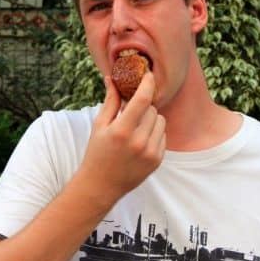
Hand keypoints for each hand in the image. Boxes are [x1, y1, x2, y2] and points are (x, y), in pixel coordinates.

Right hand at [79, 72, 165, 204]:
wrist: (101, 185)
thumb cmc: (97, 152)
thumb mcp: (99, 126)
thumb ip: (110, 101)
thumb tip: (112, 79)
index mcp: (121, 131)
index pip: (142, 100)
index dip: (147, 84)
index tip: (149, 75)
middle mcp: (138, 142)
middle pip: (152, 109)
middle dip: (143, 107)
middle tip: (130, 113)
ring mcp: (150, 152)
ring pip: (160, 121)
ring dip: (150, 119)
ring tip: (135, 128)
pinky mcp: (157, 160)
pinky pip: (163, 136)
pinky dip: (154, 133)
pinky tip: (140, 141)